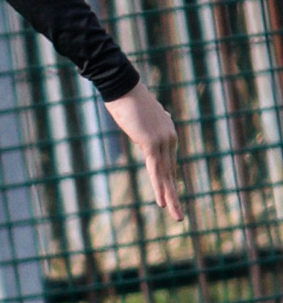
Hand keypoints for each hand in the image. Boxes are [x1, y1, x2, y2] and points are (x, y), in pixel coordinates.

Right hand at [105, 80, 183, 221]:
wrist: (122, 85)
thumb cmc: (125, 97)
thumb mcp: (139, 114)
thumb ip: (146, 123)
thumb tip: (150, 121)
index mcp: (167, 133)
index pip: (168, 164)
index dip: (168, 183)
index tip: (169, 198)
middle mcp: (169, 138)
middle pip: (171, 173)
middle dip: (174, 196)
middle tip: (179, 217)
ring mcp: (162, 141)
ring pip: (166, 176)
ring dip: (170, 198)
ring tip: (177, 217)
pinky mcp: (152, 143)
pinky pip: (156, 170)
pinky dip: (159, 187)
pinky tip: (162, 202)